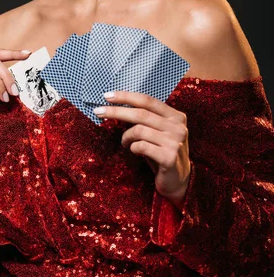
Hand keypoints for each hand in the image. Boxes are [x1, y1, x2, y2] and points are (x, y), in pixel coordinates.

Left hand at [94, 90, 190, 208]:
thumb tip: (116, 104)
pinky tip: (135, 151)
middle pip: (140, 114)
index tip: (107, 96)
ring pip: (138, 130)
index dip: (126, 96)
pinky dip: (132, 148)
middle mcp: (178, 127)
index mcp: (176, 116)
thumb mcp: (158, 131)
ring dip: (126, 137)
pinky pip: (141, 146)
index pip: (147, 100)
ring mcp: (175, 142)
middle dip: (116, 111)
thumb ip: (146, 118)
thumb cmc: (162, 152)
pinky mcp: (169, 157)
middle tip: (98, 112)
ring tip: (125, 143)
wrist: (178, 180)